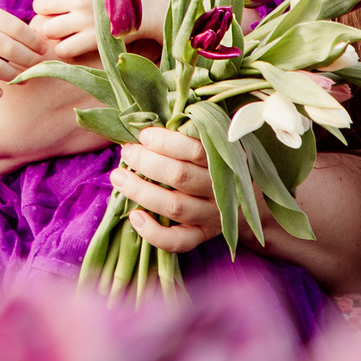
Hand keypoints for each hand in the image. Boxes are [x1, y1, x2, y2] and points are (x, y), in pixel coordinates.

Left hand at [29, 0, 102, 61]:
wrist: (152, 6)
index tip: (64, 0)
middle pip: (41, 6)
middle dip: (48, 13)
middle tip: (63, 17)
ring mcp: (86, 18)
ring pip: (47, 29)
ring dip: (54, 32)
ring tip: (67, 31)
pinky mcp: (94, 40)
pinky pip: (62, 49)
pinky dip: (65, 50)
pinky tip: (75, 45)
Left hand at [110, 126, 222, 252]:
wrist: (242, 195)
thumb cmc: (210, 158)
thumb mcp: (207, 138)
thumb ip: (185, 129)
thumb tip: (145, 119)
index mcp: (223, 159)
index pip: (196, 149)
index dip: (166, 142)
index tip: (143, 135)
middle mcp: (220, 188)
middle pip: (180, 176)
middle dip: (147, 162)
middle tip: (127, 152)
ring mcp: (213, 215)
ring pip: (175, 207)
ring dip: (142, 192)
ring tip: (118, 177)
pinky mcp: (202, 235)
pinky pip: (179, 241)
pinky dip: (154, 233)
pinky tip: (134, 217)